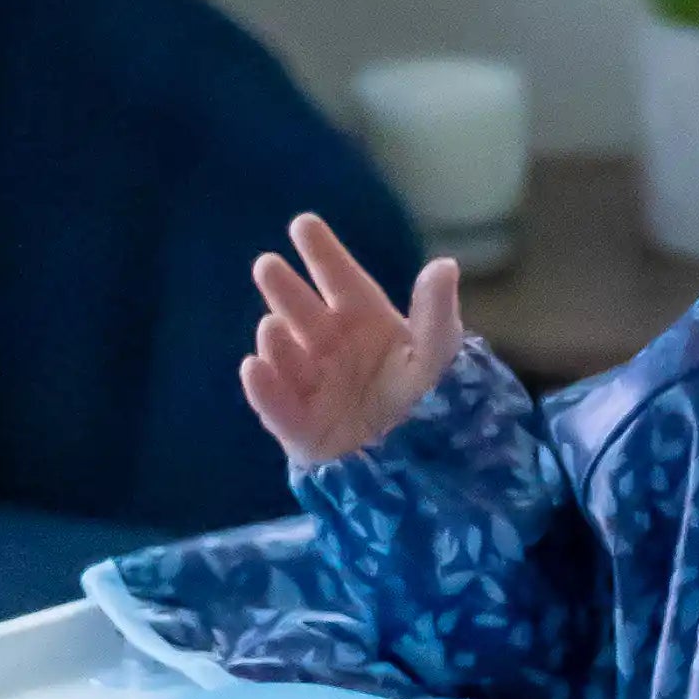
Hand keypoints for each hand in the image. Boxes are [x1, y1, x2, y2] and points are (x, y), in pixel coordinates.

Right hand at [239, 213, 464, 467]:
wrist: (428, 474)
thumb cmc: (437, 408)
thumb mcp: (440, 358)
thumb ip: (436, 314)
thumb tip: (444, 266)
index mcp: (370, 326)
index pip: (343, 283)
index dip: (323, 255)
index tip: (303, 224)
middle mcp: (337, 351)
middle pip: (306, 314)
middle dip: (285, 291)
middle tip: (267, 265)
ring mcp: (316, 388)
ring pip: (288, 357)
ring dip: (276, 340)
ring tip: (273, 325)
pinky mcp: (303, 429)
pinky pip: (278, 406)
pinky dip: (265, 388)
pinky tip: (254, 367)